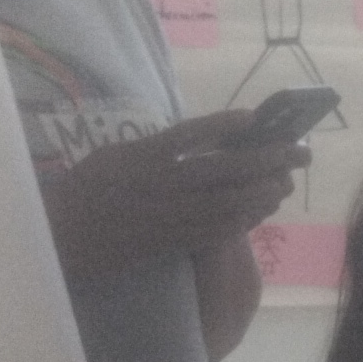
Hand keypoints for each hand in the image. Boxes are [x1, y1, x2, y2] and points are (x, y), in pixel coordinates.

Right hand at [36, 114, 299, 286]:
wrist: (62, 238)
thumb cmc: (88, 189)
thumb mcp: (116, 155)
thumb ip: (157, 148)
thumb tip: (205, 138)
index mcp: (142, 158)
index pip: (190, 136)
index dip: (224, 126)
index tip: (254, 118)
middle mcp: (159, 186)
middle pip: (223, 170)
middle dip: (268, 160)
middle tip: (300, 152)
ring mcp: (168, 217)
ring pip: (227, 204)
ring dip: (263, 192)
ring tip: (285, 182)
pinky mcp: (172, 243)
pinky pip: (216, 231)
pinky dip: (244, 218)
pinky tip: (262, 209)